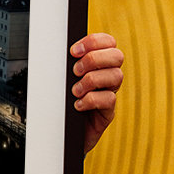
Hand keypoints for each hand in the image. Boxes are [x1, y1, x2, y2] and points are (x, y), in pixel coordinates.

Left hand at [70, 32, 123, 153]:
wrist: (61, 131)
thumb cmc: (61, 101)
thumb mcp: (62, 78)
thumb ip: (66, 63)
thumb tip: (56, 48)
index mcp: (98, 63)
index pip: (108, 42)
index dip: (94, 41)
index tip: (73, 51)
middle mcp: (107, 76)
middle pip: (117, 56)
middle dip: (94, 59)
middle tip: (75, 71)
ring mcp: (109, 93)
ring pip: (116, 76)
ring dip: (91, 80)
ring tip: (75, 90)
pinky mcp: (108, 112)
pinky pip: (109, 99)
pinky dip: (91, 100)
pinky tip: (78, 104)